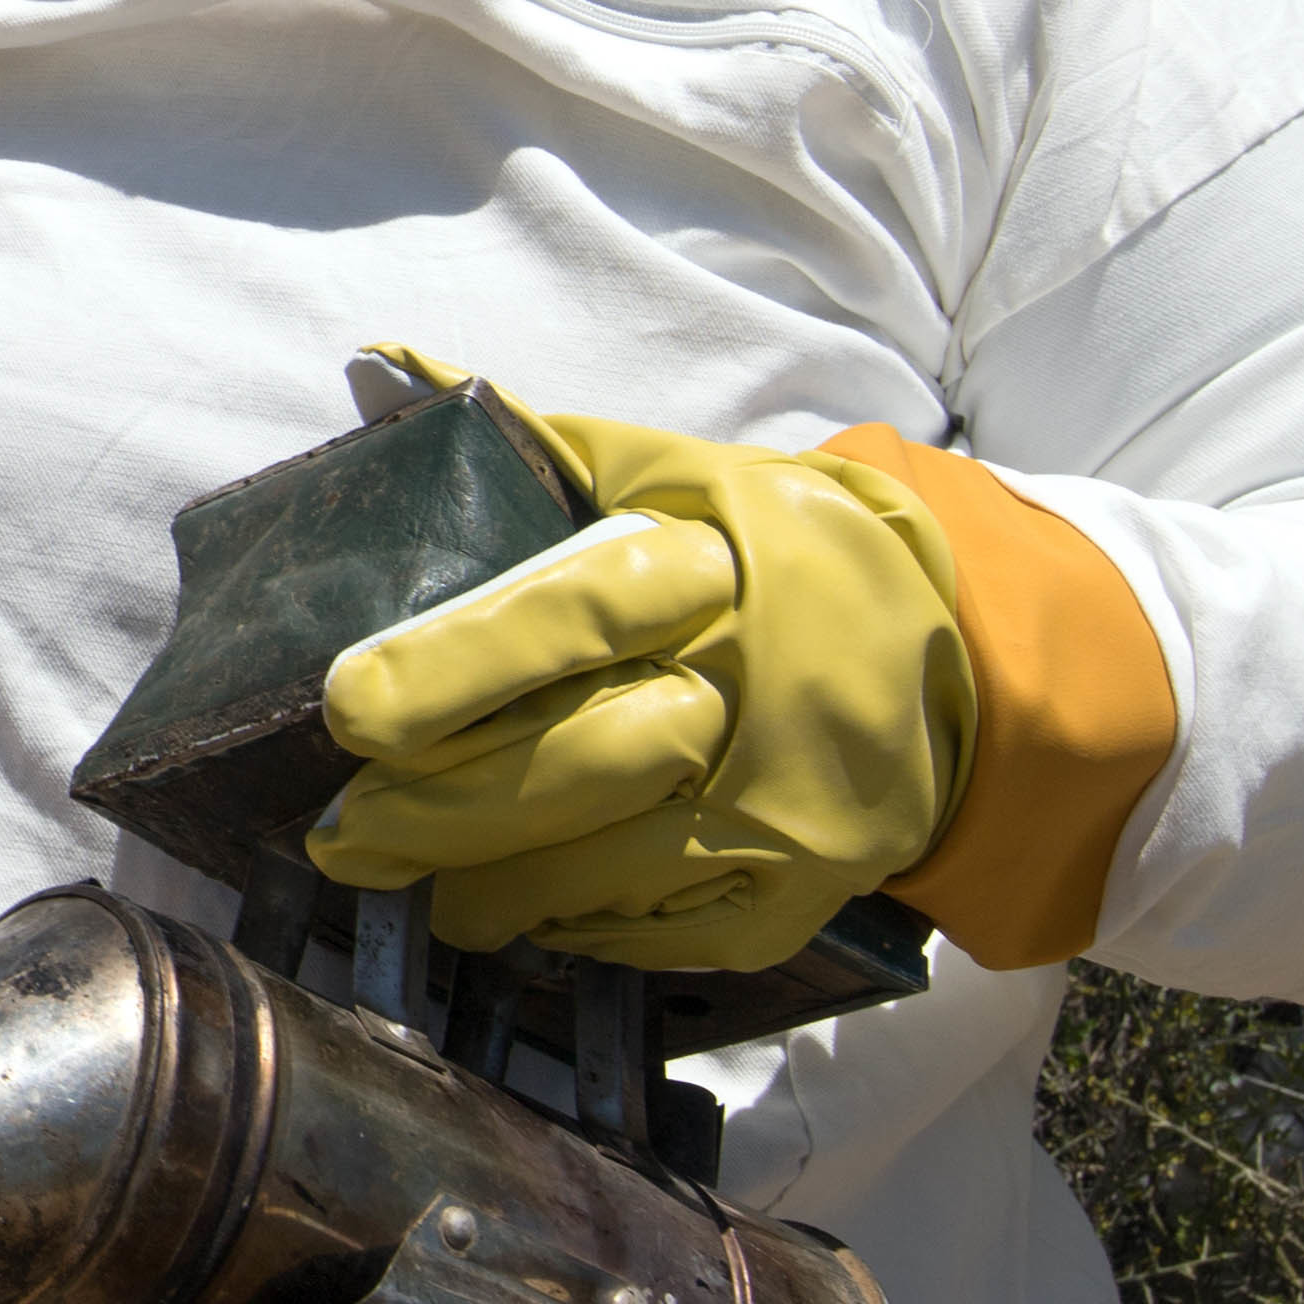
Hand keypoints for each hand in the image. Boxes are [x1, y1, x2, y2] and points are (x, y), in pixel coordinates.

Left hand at [306, 360, 971, 972]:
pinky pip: (671, 934)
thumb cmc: (773, 548)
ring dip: (495, 889)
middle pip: (577, 759)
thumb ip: (527, 445)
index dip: (453, 664)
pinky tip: (531, 913)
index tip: (347, 708)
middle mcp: (755, 685)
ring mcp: (790, 801)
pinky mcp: (809, 888)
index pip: (571, 614)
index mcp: (710, 565)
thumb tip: (384, 369)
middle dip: (441, 810)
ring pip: (612, 865)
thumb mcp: (671, 471)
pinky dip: (584, 930)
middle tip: (346, 838)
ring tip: (421, 887)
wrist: (957, 640)